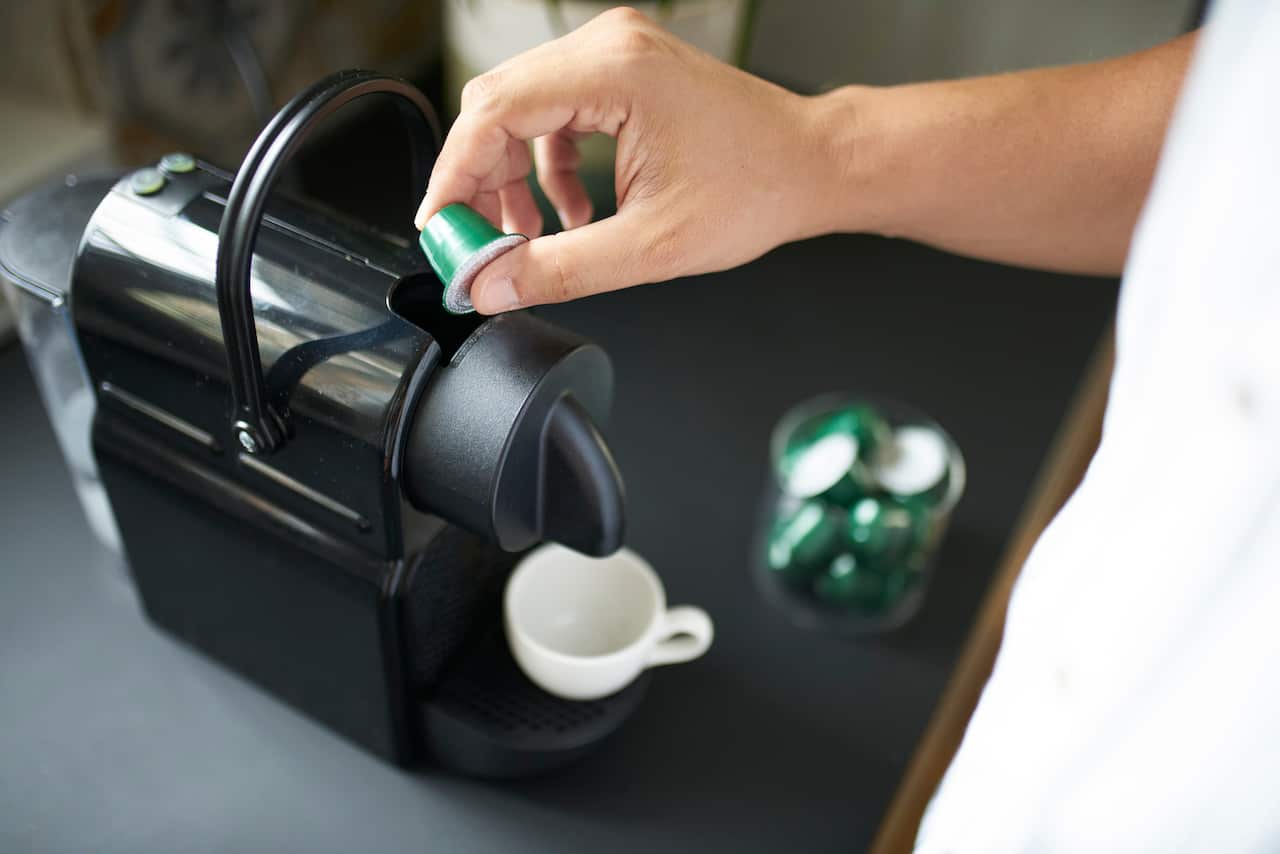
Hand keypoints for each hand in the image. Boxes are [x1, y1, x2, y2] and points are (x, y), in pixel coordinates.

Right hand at [415, 7, 842, 313]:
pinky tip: (569, 213)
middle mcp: (609, 46)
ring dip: (512, 174)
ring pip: (522, 108)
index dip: (455, 176)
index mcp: (615, 73)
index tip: (441, 229)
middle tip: (476, 242)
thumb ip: (560, 269)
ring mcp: (616, 51)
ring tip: (530, 236)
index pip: (494, 112)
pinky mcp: (623, 69)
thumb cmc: (756, 189)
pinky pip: (554, 111)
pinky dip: (547, 163)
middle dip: (478, 179)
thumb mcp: (650, 247)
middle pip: (498, 104)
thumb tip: (491, 284)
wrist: (810, 165)